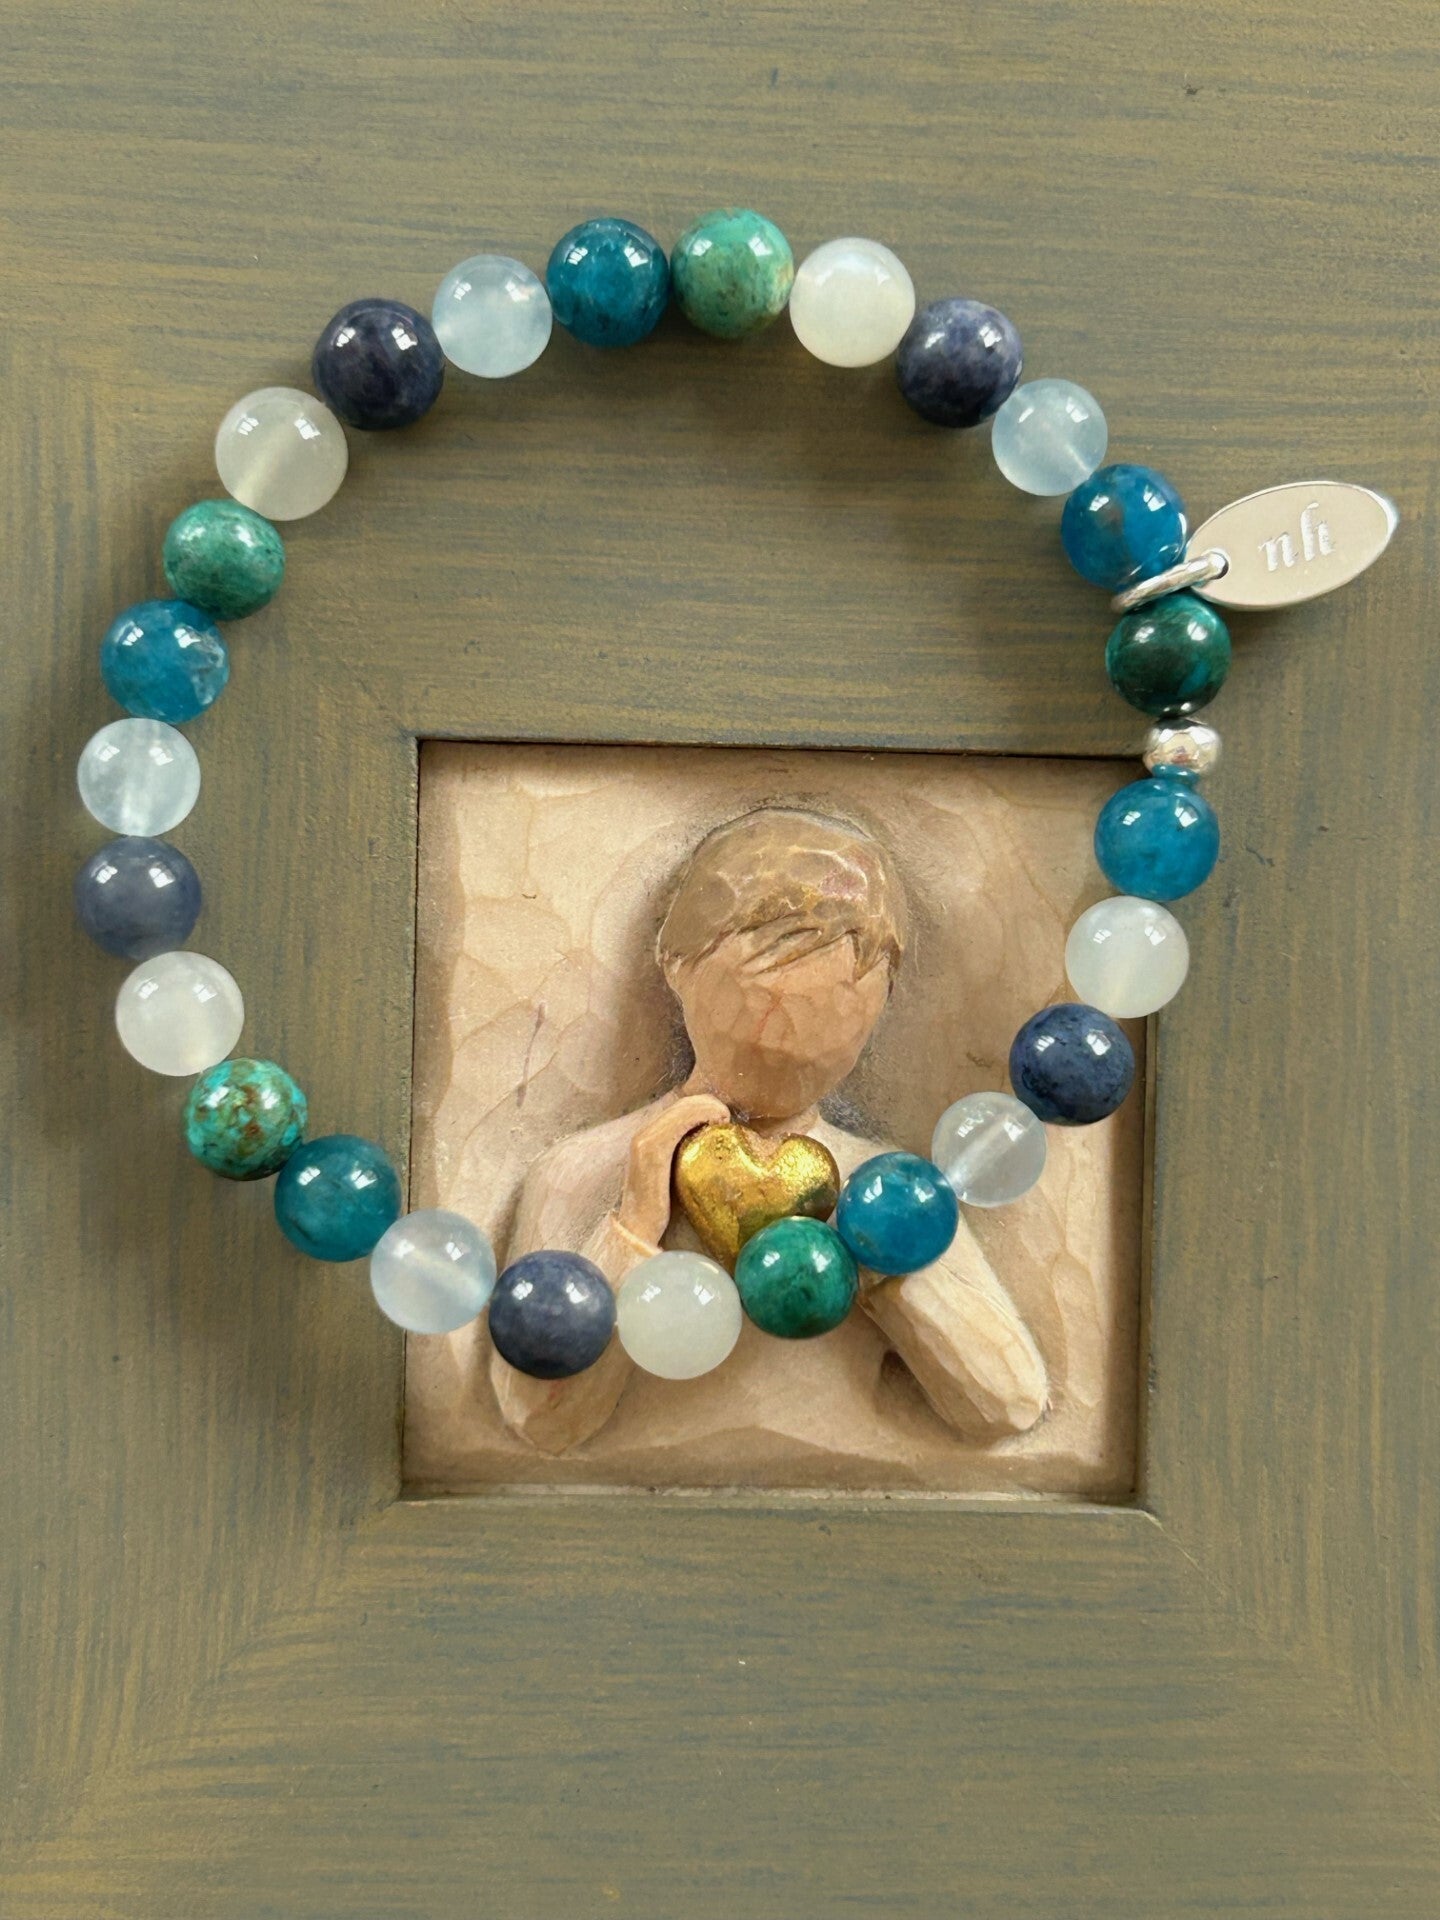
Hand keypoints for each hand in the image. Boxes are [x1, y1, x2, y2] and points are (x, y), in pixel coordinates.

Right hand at [616, 1093, 729, 1245]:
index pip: (680, 1109)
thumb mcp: (676, 1179)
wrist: (639, 1234)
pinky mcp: (652, 1150)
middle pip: (683, 1103)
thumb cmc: (663, 1212)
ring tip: (725, 1118)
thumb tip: (716, 1152)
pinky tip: (717, 1121)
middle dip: (709, 1103)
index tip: (724, 1119)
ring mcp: (645, 1141)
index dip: (704, 1106)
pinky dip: (700, 1114)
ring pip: (682, 1108)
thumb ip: (687, 1161)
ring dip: (708, 1106)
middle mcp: (644, 1134)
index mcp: (649, 1139)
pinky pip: (679, 1122)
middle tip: (727, 1118)